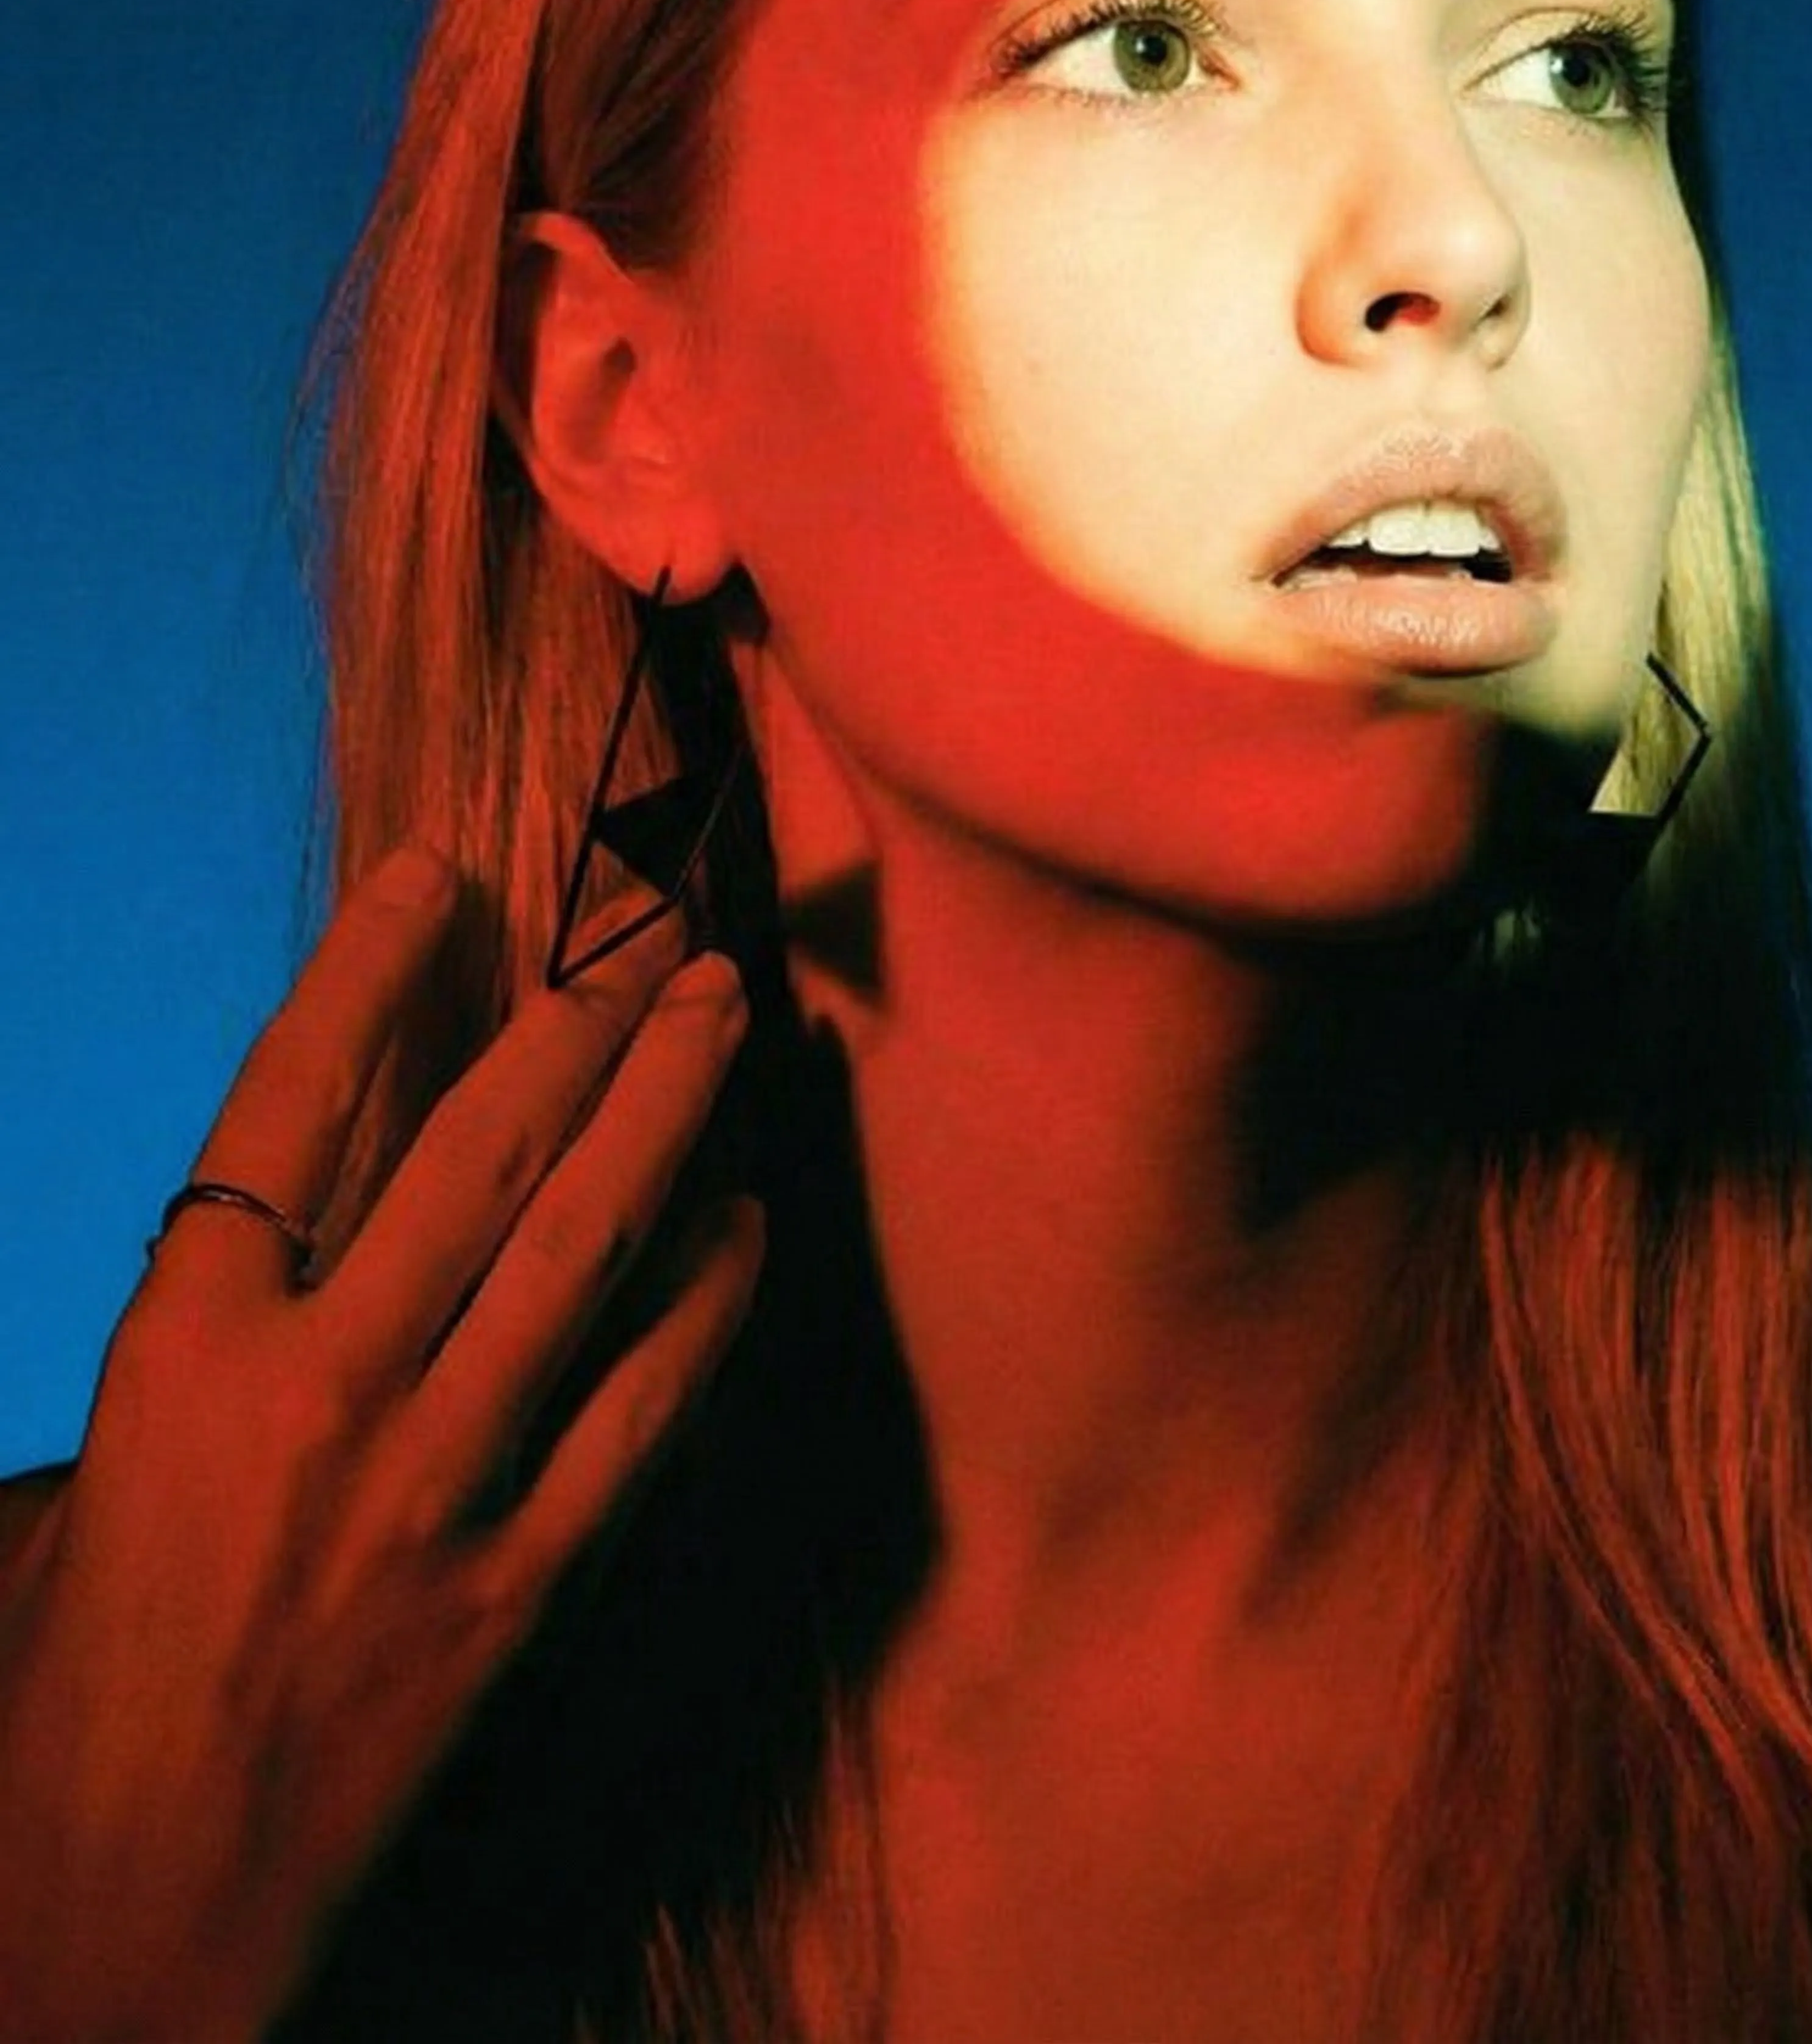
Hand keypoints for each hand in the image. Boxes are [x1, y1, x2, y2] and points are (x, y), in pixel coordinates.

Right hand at [0, 844, 764, 2043]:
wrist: (115, 1931)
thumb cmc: (51, 1715)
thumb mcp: (67, 1502)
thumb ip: (178, 1370)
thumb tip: (256, 1265)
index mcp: (184, 1362)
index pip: (285, 1111)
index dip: (365, 975)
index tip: (441, 875)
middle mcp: (321, 1399)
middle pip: (473, 1158)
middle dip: (578, 1030)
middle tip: (656, 941)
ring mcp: (433, 1491)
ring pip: (581, 1254)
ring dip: (666, 1119)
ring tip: (726, 1018)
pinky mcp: (514, 1587)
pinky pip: (639, 1414)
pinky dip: (704, 1309)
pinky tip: (747, 1225)